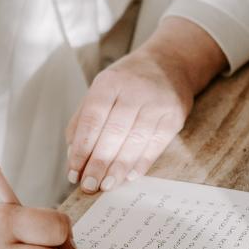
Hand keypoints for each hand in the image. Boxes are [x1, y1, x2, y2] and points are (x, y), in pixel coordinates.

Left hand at [65, 18, 226, 193]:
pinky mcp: (175, 115)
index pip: (92, 120)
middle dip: (99, 164)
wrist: (170, 62)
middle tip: (89, 186)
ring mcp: (157, 102)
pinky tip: (130, 176)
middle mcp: (134, 90)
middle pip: (113, 133)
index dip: (82, 149)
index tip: (74, 173)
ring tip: (107, 186)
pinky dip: (142, 163)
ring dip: (119, 168)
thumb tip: (74, 155)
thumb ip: (83, 120)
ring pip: (135, 141)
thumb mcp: (101, 89)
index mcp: (109, 82)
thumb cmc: (128, 81)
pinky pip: (157, 144)